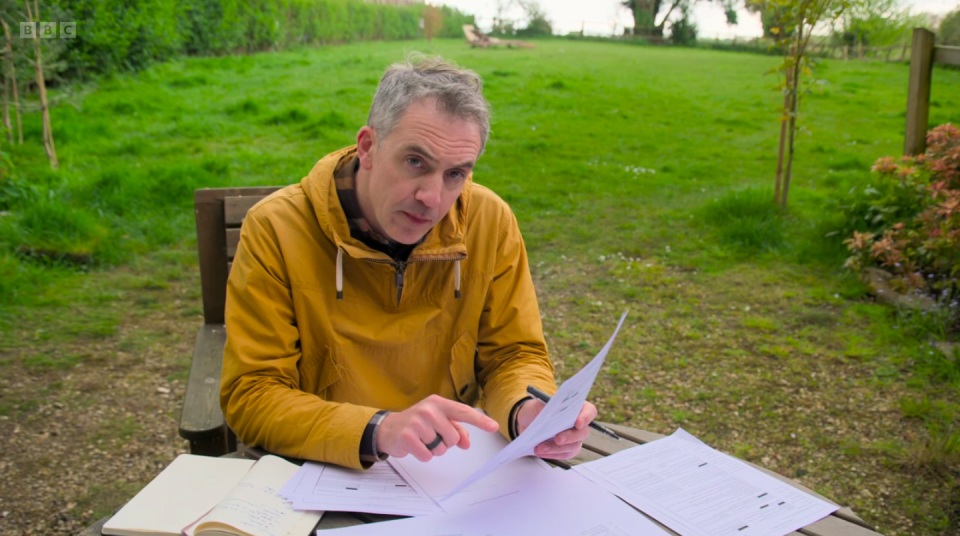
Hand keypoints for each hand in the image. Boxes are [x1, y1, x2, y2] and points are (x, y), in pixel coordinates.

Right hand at [377, 394, 498, 461]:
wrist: (389, 428)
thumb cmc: (418, 424)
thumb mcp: (438, 421)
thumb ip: (456, 429)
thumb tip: (466, 442)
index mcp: (439, 403)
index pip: (463, 412)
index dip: (479, 421)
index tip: (493, 427)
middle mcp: (429, 410)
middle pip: (453, 437)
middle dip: (446, 442)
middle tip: (432, 436)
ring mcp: (417, 422)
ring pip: (441, 448)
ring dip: (433, 449)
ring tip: (422, 440)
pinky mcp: (408, 436)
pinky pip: (427, 455)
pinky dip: (424, 455)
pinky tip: (415, 446)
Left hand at [515, 399, 596, 459]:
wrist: (525, 423)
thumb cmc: (535, 410)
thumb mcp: (537, 404)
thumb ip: (547, 405)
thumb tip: (553, 408)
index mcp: (575, 407)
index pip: (589, 411)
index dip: (586, 417)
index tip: (578, 423)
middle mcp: (578, 423)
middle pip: (583, 432)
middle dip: (570, 437)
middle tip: (557, 439)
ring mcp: (574, 438)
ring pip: (573, 446)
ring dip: (557, 448)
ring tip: (540, 447)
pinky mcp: (567, 449)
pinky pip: (565, 454)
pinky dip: (553, 454)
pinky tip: (541, 452)